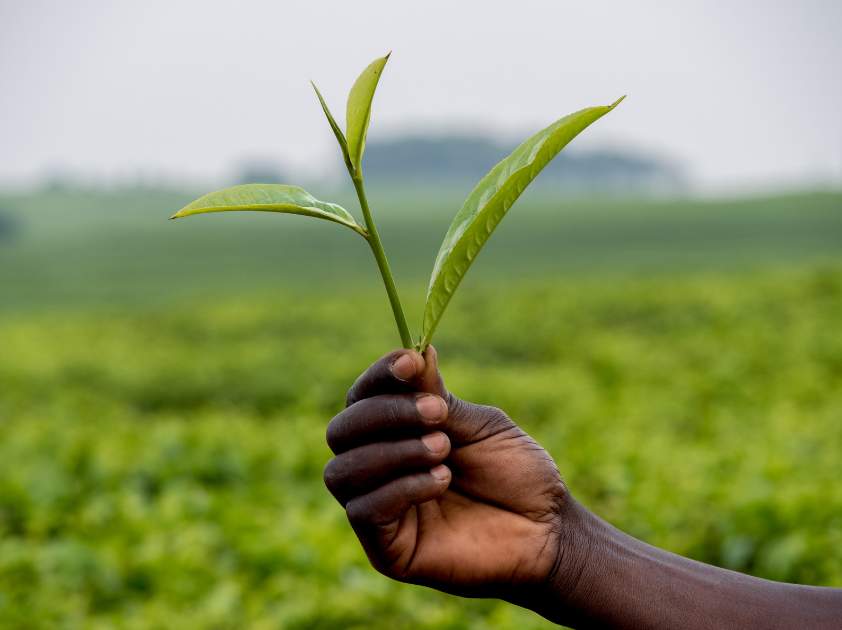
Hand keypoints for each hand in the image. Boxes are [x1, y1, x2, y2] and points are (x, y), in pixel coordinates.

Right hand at [323, 346, 580, 599]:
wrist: (548, 530)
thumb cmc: (515, 474)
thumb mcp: (479, 425)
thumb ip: (438, 396)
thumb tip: (415, 350)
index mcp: (395, 434)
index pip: (361, 399)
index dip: (379, 376)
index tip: (410, 362)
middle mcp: (378, 469)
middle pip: (340, 432)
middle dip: (385, 414)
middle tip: (437, 413)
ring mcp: (379, 510)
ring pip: (342, 472)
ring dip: (393, 451)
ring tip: (443, 448)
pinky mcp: (386, 549)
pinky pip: (364, 511)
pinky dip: (401, 487)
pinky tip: (441, 480)